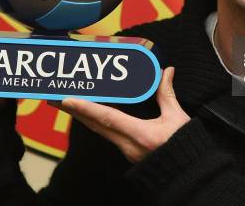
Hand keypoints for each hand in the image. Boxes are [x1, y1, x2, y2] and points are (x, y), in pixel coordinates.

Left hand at [56, 67, 189, 162]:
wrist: (186, 172)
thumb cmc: (184, 146)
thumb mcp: (176, 118)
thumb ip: (167, 94)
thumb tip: (167, 72)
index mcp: (140, 134)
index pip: (108, 118)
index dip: (87, 108)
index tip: (68, 100)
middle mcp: (128, 144)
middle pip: (95, 125)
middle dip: (75, 111)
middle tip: (58, 98)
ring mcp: (126, 149)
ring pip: (99, 130)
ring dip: (83, 116)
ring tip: (70, 103)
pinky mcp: (127, 151)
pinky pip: (107, 134)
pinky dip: (96, 122)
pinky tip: (91, 114)